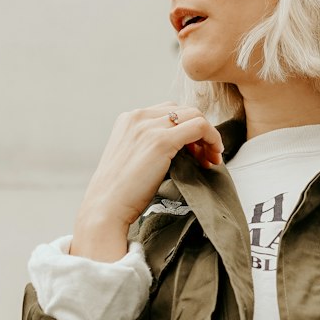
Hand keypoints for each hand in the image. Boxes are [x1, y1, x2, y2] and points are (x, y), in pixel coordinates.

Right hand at [69, 103, 223, 259]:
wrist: (105, 208)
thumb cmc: (120, 193)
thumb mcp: (132, 158)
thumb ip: (149, 145)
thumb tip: (180, 147)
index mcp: (128, 119)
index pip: (169, 111)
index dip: (187, 128)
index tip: (194, 151)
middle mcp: (138, 117)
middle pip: (184, 110)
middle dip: (201, 131)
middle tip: (206, 157)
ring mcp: (149, 127)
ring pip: (195, 115)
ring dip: (209, 136)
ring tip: (210, 159)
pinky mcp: (161, 141)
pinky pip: (200, 126)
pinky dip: (213, 139)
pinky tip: (213, 157)